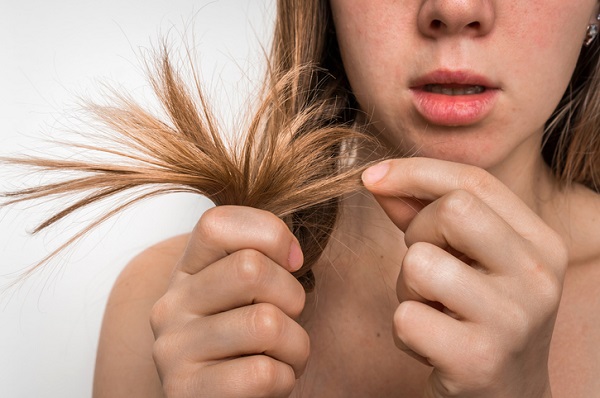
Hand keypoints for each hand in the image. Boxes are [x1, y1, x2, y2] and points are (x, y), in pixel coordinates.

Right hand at [150, 206, 308, 397]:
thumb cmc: (249, 344)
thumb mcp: (249, 293)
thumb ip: (261, 259)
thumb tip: (291, 252)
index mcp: (187, 272)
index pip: (218, 223)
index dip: (270, 234)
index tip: (292, 262)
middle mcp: (170, 305)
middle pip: (250, 269)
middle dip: (292, 296)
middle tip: (287, 319)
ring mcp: (172, 349)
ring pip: (266, 323)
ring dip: (295, 345)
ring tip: (281, 356)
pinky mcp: (184, 391)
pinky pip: (263, 373)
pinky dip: (284, 379)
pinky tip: (268, 383)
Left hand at [362, 158, 566, 397]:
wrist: (507, 395)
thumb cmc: (478, 314)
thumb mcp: (465, 259)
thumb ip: (424, 214)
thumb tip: (376, 178)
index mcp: (541, 242)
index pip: (474, 181)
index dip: (414, 171)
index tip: (371, 177)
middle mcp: (537, 276)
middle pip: (453, 210)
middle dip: (418, 232)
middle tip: (425, 266)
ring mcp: (512, 319)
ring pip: (420, 264)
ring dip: (408, 288)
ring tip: (432, 309)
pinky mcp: (478, 360)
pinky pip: (406, 317)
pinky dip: (404, 330)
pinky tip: (431, 344)